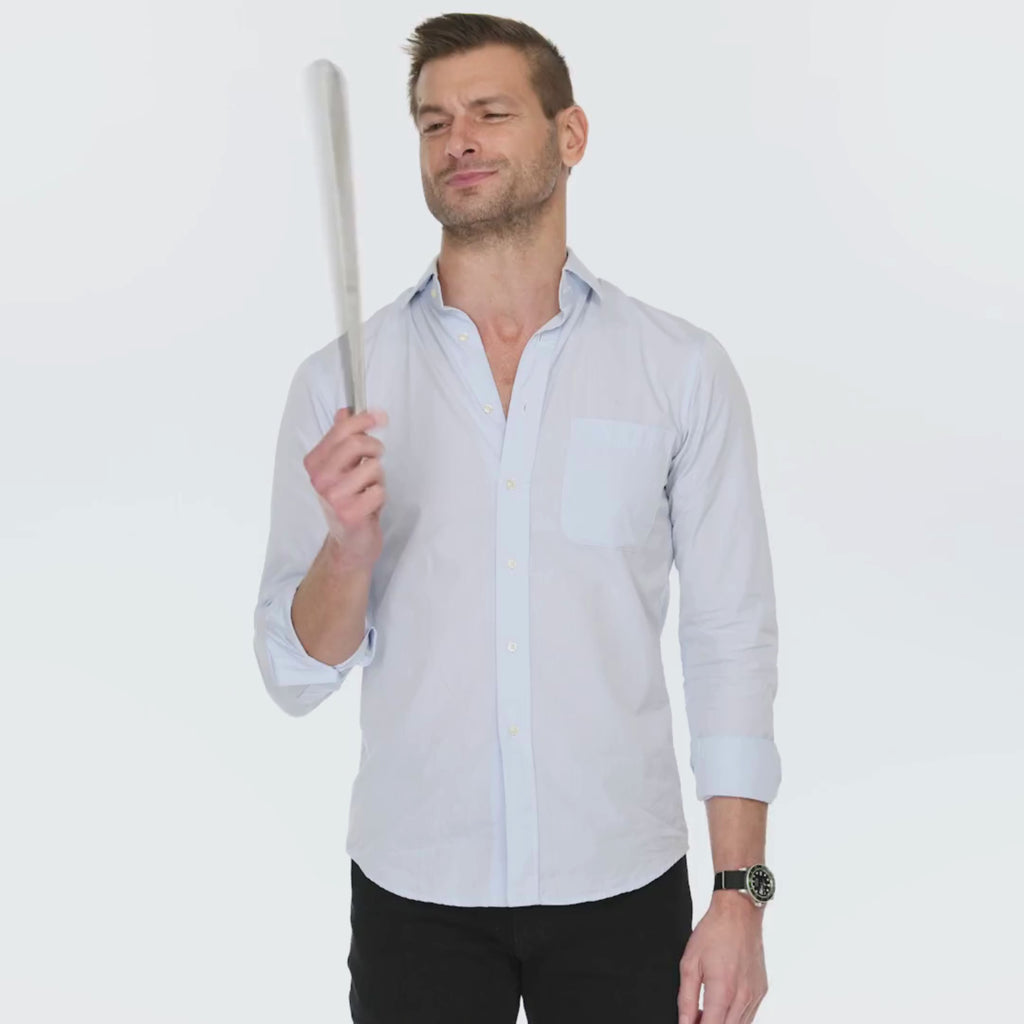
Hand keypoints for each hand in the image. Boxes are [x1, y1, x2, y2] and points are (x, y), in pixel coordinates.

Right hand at [303, 406, 388, 570]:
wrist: (350, 541)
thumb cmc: (349, 501)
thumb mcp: (342, 467)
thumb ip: (342, 439)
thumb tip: (344, 411)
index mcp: (315, 463)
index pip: (341, 430)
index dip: (364, 419)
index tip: (380, 417)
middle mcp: (320, 479)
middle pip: (356, 444)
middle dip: (375, 447)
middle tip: (376, 457)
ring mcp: (333, 497)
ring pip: (373, 468)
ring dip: (378, 478)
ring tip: (368, 490)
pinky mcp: (349, 513)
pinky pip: (379, 491)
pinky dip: (380, 497)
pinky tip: (370, 506)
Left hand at [677, 895, 767, 1023]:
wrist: (739, 913)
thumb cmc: (713, 933)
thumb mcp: (690, 964)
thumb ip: (686, 999)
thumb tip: (684, 1023)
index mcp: (723, 990)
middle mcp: (743, 997)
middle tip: (695, 1016)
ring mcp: (755, 995)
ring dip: (722, 1023)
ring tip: (706, 1011)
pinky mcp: (761, 991)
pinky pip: (749, 1016)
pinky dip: (734, 1017)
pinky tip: (721, 1005)